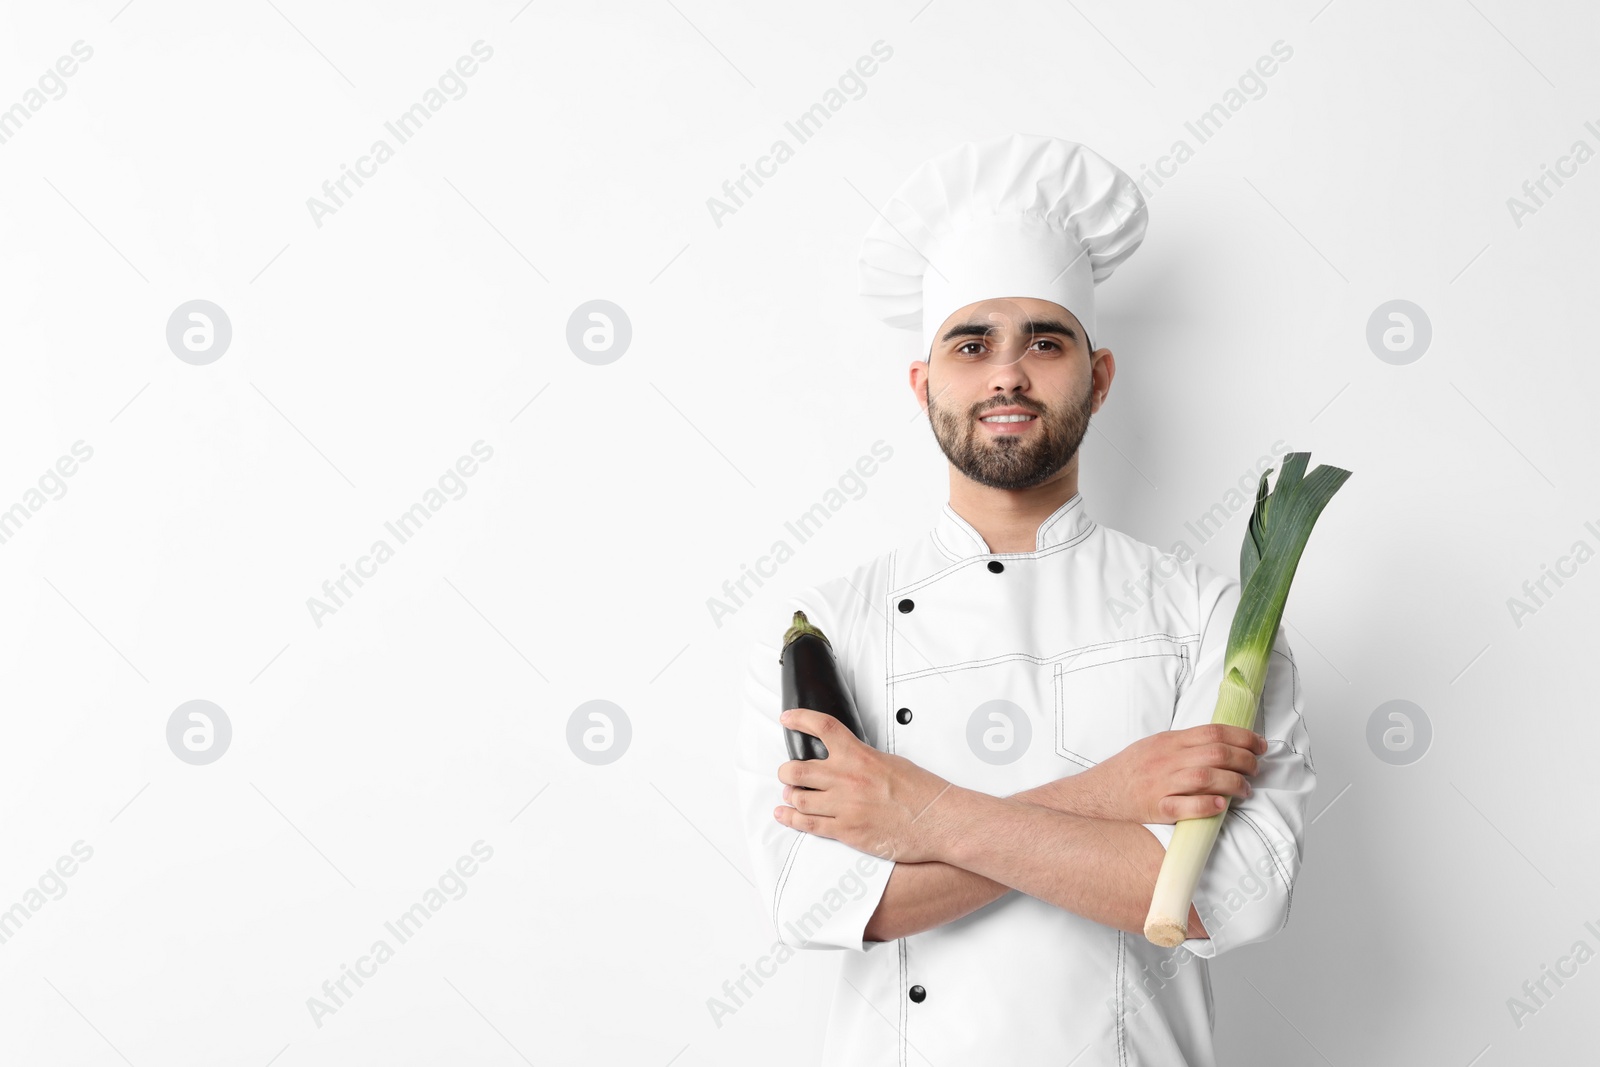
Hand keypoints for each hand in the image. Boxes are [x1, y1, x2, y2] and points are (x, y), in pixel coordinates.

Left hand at [773, 706, 955, 863]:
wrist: (938, 821)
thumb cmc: (922, 792)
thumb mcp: (891, 762)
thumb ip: (863, 759)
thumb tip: (847, 760)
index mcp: (860, 756)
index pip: (822, 727)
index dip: (800, 719)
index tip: (788, 718)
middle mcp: (847, 779)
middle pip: (797, 769)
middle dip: (787, 772)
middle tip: (787, 773)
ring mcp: (844, 807)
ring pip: (798, 798)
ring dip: (791, 796)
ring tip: (791, 795)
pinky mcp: (846, 831)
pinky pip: (808, 825)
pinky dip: (791, 819)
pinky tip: (784, 814)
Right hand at [1074, 723, 1267, 824]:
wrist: (1098, 794)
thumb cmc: (1129, 772)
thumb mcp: (1154, 746)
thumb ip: (1184, 744)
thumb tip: (1221, 744)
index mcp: (1168, 741)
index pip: (1213, 732)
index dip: (1243, 737)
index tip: (1260, 745)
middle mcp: (1166, 759)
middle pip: (1216, 753)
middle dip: (1245, 760)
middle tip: (1257, 769)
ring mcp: (1160, 783)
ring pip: (1205, 777)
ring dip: (1234, 783)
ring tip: (1245, 790)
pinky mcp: (1156, 808)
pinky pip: (1184, 807)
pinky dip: (1206, 806)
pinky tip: (1220, 806)